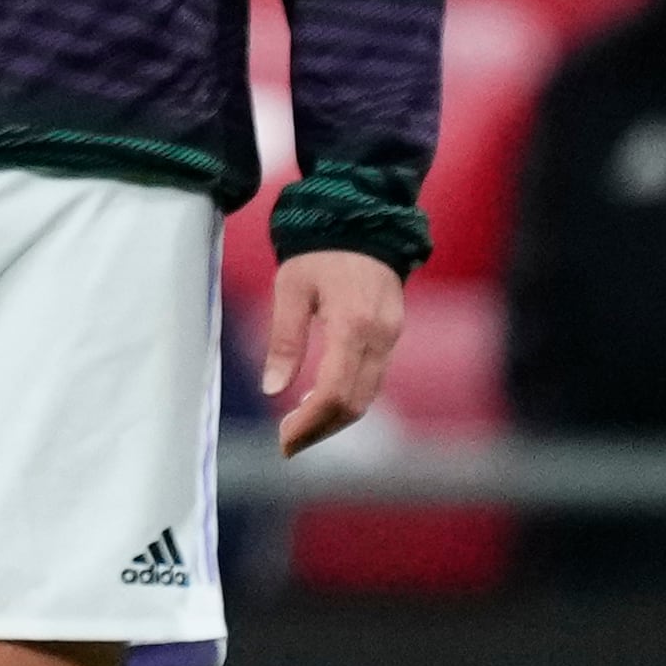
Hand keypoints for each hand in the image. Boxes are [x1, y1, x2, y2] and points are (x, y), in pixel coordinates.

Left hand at [264, 248, 406, 454]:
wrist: (363, 222)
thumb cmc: (320, 252)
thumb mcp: (291, 289)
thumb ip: (284, 340)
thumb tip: (273, 389)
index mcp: (354, 325)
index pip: (336, 392)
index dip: (310, 423)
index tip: (284, 440)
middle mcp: (380, 336)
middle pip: (355, 403)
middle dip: (320, 429)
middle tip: (286, 443)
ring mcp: (392, 337)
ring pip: (368, 395)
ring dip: (333, 419)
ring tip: (296, 427)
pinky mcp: (392, 335)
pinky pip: (373, 379)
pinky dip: (346, 398)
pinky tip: (316, 401)